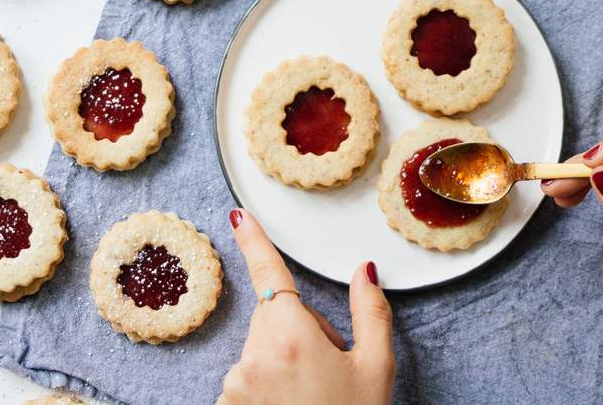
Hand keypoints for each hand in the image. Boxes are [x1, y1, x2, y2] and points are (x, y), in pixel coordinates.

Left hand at [218, 209, 394, 404]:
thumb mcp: (375, 369)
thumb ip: (370, 313)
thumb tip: (365, 272)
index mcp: (290, 336)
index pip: (270, 274)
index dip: (253, 241)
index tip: (237, 216)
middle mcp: (253, 355)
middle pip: (275, 315)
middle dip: (299, 328)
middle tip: (330, 365)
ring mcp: (235, 384)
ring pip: (261, 348)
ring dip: (283, 359)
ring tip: (312, 393)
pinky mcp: (227, 404)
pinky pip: (248, 377)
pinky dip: (267, 384)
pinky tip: (292, 404)